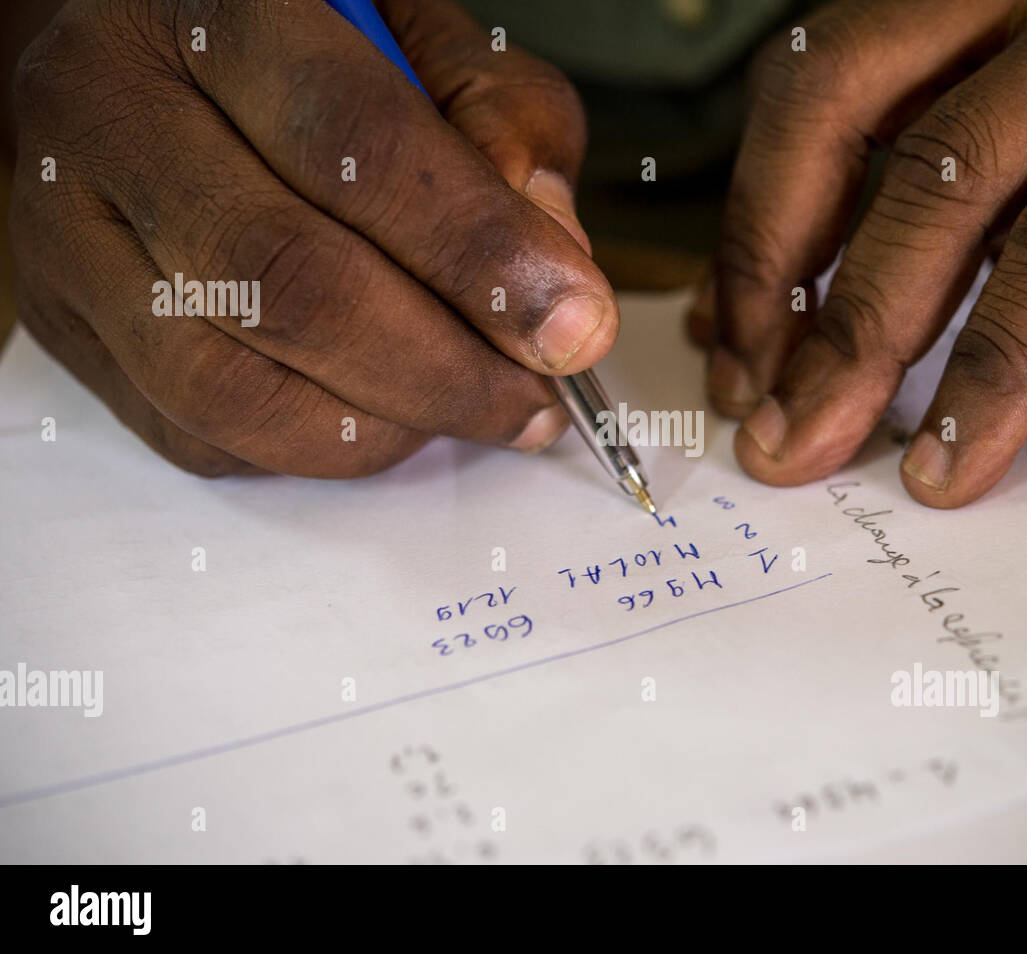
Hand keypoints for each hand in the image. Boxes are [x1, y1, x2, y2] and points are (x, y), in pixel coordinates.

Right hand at [8, 0, 614, 475]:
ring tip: (476, 411)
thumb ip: (503, 127)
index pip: (356, 146)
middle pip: (290, 282)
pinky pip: (200, 435)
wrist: (140, 61)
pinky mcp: (70, 331)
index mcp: (209, 9)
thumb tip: (553, 273)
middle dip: (444, 368)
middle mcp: (109, 114)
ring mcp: (66, 235)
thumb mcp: (425, 41)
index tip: (573, 327)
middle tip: (535, 400)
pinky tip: (387, 418)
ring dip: (386, 426)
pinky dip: (317, 451)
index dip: (478, 253)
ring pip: (233, 385)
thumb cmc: (304, 50)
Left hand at [701, 0, 1026, 505]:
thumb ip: (946, 215)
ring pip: (940, 178)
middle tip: (759, 419)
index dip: (753, 229)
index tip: (729, 347)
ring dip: (862, 335)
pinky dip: (998, 365)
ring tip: (820, 445)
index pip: (813, 92)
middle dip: (778, 286)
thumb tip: (804, 320)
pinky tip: (957, 452)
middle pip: (835, 114)